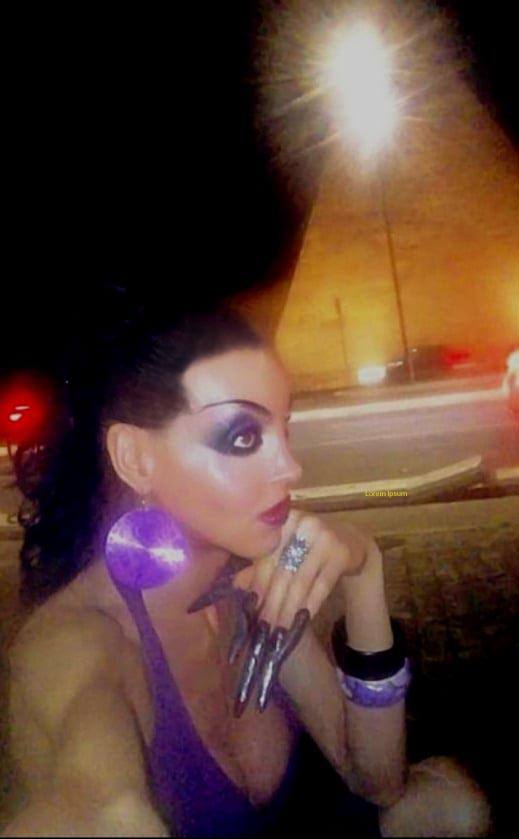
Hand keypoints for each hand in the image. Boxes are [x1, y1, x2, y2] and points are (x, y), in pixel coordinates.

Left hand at [186, 510, 375, 715]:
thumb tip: (235, 586)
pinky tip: (301, 621)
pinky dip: (310, 605)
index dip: (257, 585)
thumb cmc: (306, 545)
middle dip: (272, 603)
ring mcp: (324, 536)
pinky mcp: (341, 553)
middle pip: (282, 571)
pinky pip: (322, 585)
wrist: (349, 538)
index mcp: (281, 520)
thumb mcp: (283, 548)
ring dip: (288, 610)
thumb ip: (260, 564)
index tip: (250, 611)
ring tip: (279, 632)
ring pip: (300, 581)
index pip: (266, 558)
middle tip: (263, 630)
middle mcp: (302, 523)